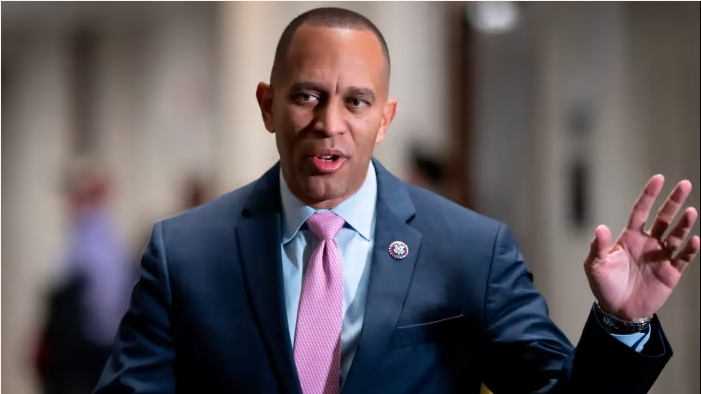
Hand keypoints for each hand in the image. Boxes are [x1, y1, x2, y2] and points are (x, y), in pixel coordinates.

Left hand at [584, 175, 698, 320]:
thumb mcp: (595, 266)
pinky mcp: (670, 272)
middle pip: (664, 218)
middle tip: (685, 184)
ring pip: (676, 235)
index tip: (659, 178)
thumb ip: (598, 247)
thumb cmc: (604, 285)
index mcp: (630, 237)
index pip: (641, 211)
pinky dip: (689, 249)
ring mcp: (660, 256)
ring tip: (690, 211)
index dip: (649, 195)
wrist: (617, 310)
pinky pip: (683, 258)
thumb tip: (601, 228)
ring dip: (683, 224)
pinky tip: (694, 240)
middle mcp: (648, 243)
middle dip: (674, 201)